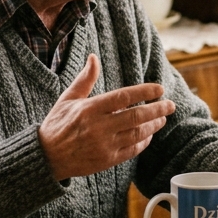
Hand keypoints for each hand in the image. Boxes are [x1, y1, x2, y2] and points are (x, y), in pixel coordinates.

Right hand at [38, 55, 175, 180]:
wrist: (46, 157)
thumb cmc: (57, 124)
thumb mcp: (68, 98)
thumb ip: (85, 79)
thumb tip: (93, 57)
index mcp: (90, 109)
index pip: (124, 97)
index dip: (144, 92)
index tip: (159, 89)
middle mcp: (99, 127)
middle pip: (136, 116)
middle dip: (158, 109)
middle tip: (171, 105)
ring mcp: (104, 145)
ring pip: (138, 134)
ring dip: (153, 125)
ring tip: (162, 118)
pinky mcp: (107, 160)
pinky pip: (132, 150)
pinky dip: (144, 142)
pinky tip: (149, 134)